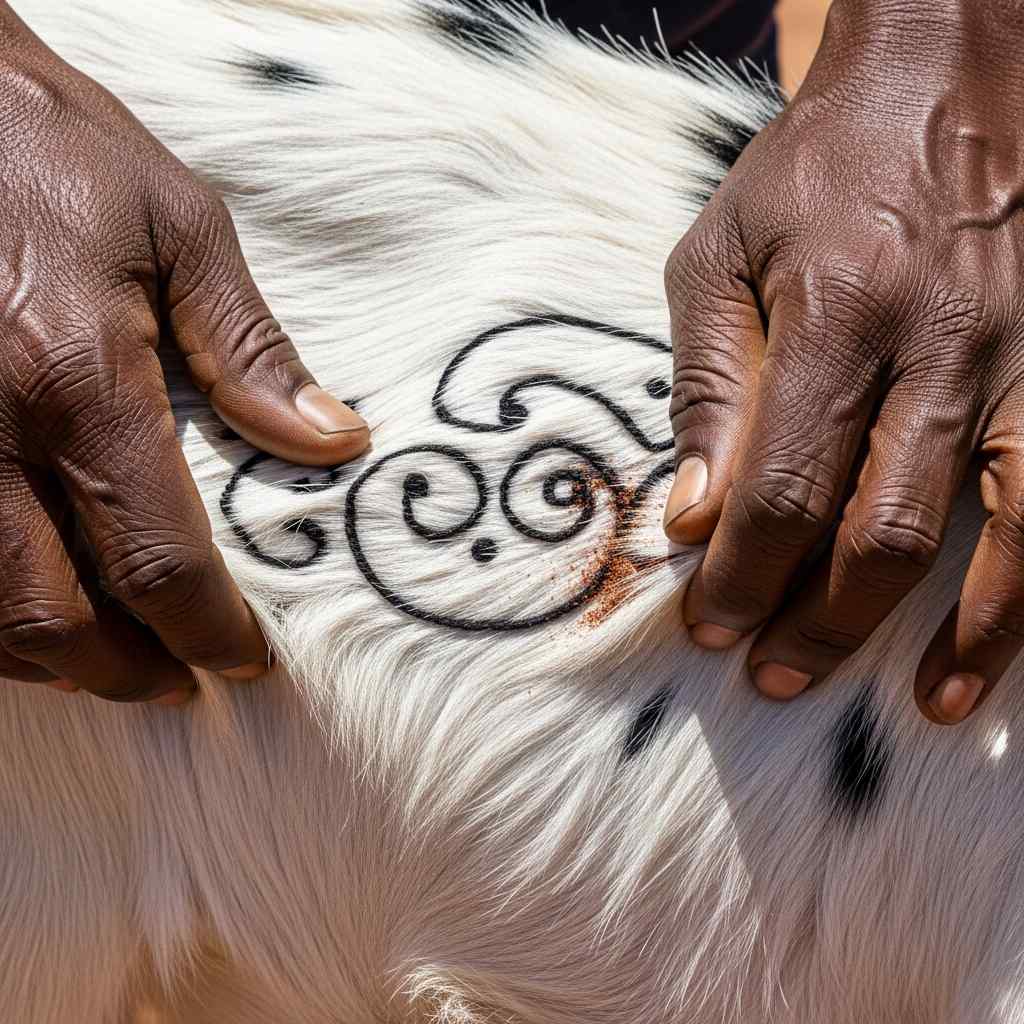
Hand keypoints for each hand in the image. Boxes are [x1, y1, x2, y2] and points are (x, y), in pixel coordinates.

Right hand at [0, 6, 368, 702]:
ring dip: (46, 660)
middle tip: (177, 685)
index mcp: (78, 380)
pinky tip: (26, 609)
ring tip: (111, 667)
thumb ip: (252, 347)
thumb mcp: (178, 224)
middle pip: (52, 613)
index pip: (157, 557)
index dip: (207, 629)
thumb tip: (332, 440)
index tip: (245, 661)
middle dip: (123, 670)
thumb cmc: (51, 145)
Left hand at [663, 0, 1023, 724]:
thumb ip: (706, 391)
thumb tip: (692, 520)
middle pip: (883, 529)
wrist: (941, 81)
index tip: (706, 629)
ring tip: (912, 705)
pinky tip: (991, 647)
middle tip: (772, 677)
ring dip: (954, 636)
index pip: (783, 488)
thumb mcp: (716, 259)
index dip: (742, 577)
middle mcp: (946, 342)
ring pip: (1004, 536)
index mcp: (839, 310)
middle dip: (822, 623)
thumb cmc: (809, 176)